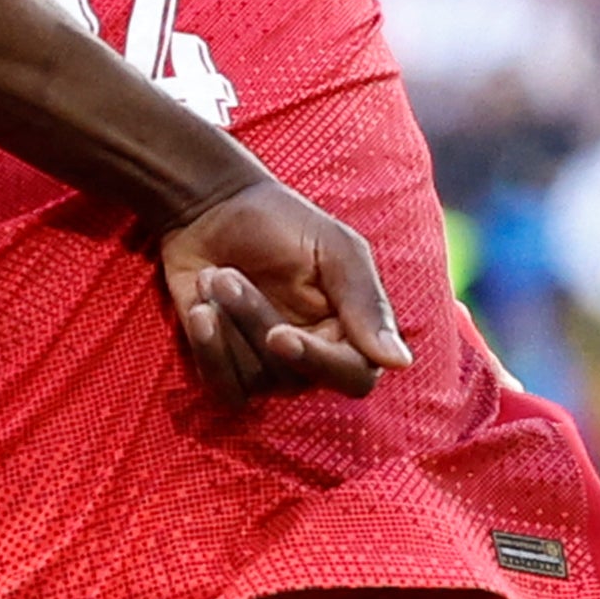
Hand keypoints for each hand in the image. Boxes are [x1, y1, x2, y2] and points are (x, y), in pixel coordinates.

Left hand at [153, 176, 411, 401]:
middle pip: (294, 378)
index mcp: (351, 331)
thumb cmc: (280, 221)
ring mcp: (269, 368)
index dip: (318, 362)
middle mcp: (314, 357)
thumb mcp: (333, 248)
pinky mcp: (228, 370)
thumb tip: (401, 362)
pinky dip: (208, 350)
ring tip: (215, 276)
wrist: (211, 210)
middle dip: (256, 324)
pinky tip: (198, 309)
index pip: (354, 377)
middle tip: (228, 275)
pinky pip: (224, 388)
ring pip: (255, 382)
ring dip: (228, 328)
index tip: (279, 334)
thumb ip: (365, 303)